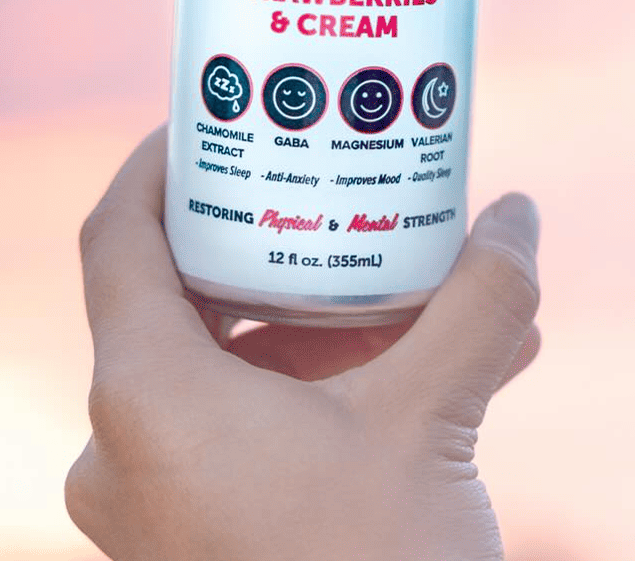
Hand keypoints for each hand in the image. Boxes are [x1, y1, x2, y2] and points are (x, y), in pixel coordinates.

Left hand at [65, 129, 541, 560]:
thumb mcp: (433, 418)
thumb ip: (478, 299)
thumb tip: (519, 211)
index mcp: (146, 396)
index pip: (116, 238)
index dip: (160, 163)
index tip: (215, 117)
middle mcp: (125, 448)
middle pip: (188, 300)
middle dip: (287, 251)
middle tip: (345, 198)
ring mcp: (156, 507)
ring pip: (230, 372)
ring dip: (329, 328)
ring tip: (433, 299)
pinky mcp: (198, 544)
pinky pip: (248, 432)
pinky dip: (323, 392)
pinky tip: (436, 376)